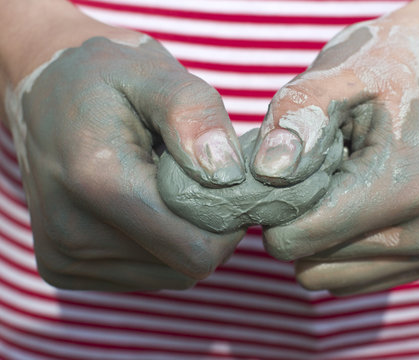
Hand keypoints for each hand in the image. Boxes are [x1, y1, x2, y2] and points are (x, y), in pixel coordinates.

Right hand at [2, 2, 244, 290]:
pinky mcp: (65, 268)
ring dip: (184, 234)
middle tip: (201, 177)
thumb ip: (194, 115)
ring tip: (165, 185)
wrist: (46, 99)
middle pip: (186, 263)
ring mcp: (66, 256)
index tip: (231, 180)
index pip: (194, 246)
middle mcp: (72, 233)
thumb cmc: (104, 81)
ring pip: (171, 272)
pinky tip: (145, 204)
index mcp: (95, 180)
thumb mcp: (152, 74)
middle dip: (210, 225)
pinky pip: (147, 273)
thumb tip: (228, 175)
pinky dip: (161, 244)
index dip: (229, 217)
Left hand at [250, 2, 418, 295]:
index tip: (282, 168)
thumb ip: (298, 117)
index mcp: (403, 189)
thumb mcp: (339, 74)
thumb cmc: (387, 70)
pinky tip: (353, 200)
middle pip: (306, 259)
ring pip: (321, 274)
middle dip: (296, 218)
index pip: (299, 238)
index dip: (273, 205)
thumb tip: (268, 170)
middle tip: (316, 169)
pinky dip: (335, 243)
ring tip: (337, 182)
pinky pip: (342, 276)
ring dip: (315, 232)